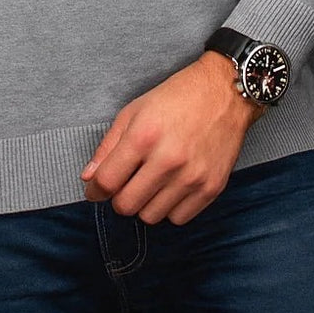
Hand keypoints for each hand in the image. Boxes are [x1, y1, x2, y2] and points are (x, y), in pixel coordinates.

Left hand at [80, 52, 264, 225]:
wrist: (224, 93)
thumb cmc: (176, 98)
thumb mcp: (134, 111)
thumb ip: (108, 147)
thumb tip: (89, 178)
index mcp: (144, 136)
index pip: (107, 182)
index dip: (94, 190)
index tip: (95, 190)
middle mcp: (168, 160)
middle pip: (126, 205)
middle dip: (120, 197)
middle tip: (127, 183)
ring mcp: (192, 177)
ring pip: (151, 216)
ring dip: (145, 203)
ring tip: (152, 182)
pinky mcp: (212, 188)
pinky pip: (178, 218)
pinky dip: (170, 208)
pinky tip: (172, 186)